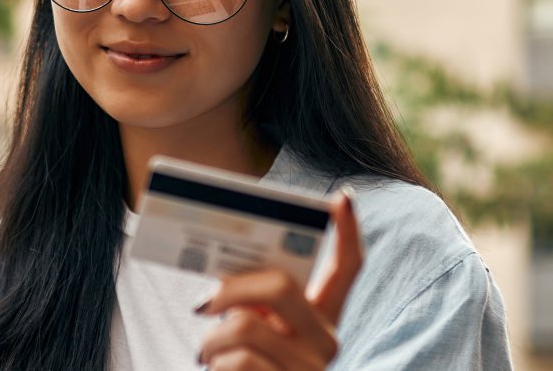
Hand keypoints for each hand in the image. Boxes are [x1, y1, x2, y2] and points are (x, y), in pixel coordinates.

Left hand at [194, 191, 363, 369]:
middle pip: (282, 285)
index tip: (342, 198)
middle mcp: (325, 343)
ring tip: (207, 354)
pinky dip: (215, 367)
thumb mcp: (261, 334)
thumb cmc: (251, 369)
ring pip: (245, 328)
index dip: (348, 231)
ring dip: (210, 341)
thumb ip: (256, 305)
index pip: (348, 269)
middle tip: (203, 304)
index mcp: (322, 321)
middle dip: (232, 288)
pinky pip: (236, 363)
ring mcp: (308, 368)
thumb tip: (223, 277)